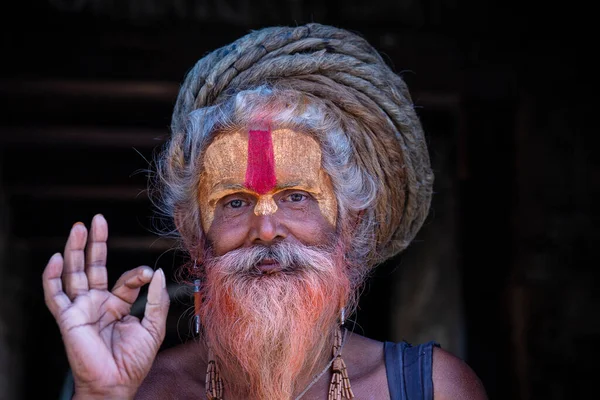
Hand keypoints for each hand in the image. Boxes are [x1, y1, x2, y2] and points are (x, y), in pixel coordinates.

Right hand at [42, 214, 169, 398]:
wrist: (116, 385)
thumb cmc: (134, 362)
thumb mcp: (153, 328)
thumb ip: (157, 301)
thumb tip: (158, 273)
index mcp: (118, 305)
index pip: (126, 279)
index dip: (137, 274)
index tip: (149, 275)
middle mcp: (98, 303)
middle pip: (94, 267)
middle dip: (96, 243)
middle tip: (98, 219)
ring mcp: (81, 309)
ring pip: (74, 273)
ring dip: (75, 250)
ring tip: (78, 227)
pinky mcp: (68, 318)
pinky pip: (55, 295)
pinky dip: (52, 277)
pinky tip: (56, 259)